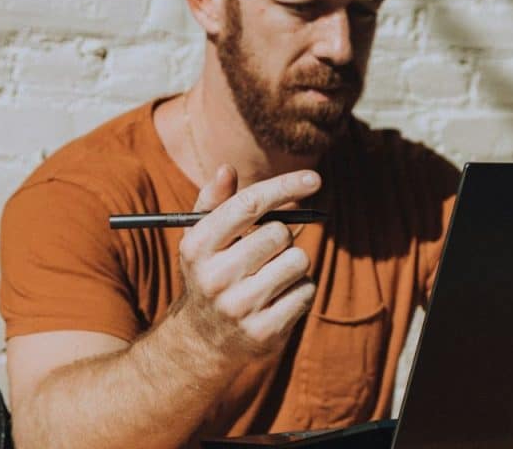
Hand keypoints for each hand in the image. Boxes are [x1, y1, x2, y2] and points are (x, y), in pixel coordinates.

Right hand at [172, 165, 320, 361]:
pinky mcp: (264, 330)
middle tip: (265, 254)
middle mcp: (214, 276)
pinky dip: (300, 290)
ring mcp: (239, 306)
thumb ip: (215, 202)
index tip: (315, 178)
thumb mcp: (203, 239)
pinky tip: (277, 299)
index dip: (285, 186)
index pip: (249, 204)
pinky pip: (307, 291)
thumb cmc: (211, 273)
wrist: (202, 341)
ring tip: (269, 278)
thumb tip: (226, 169)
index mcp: (197, 245)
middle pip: (279, 233)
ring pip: (298, 261)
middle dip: (280, 238)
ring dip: (293, 265)